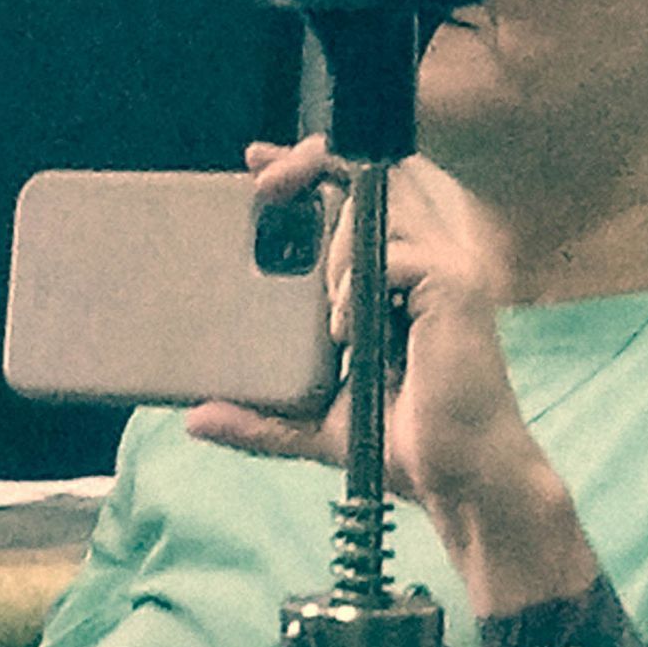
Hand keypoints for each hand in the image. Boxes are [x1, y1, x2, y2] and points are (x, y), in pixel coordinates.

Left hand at [188, 143, 596, 611]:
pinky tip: (351, 335)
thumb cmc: (399, 445)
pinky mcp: (453, 286)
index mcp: (400, 280)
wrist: (454, 479)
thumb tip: (194, 419)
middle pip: (368, 182)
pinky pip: (388, 256)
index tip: (258, 167)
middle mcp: (427, 262)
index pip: (358, 200)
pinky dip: (354, 292)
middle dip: (308, 167)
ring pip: (374, 214)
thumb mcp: (312, 421)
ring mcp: (445, 270)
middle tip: (262, 183)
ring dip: (331, 253)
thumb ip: (260, 416)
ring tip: (331, 322)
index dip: (309, 172)